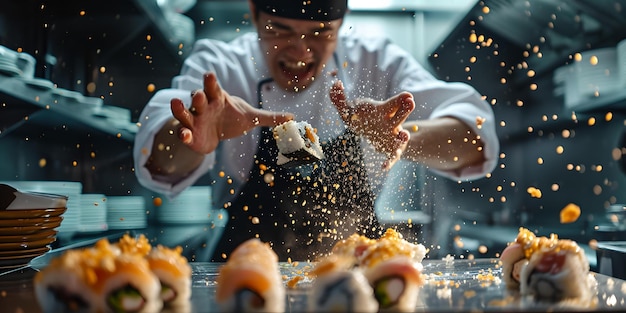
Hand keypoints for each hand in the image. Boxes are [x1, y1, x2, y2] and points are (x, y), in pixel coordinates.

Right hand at [170, 72, 293, 153]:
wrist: (216, 133)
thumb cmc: (232, 119)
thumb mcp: (252, 118)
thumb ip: (270, 118)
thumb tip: (293, 117)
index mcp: (218, 98)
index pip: (214, 87)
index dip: (211, 82)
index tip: (209, 75)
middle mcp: (203, 106)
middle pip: (198, 97)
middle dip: (197, 96)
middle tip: (199, 95)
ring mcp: (194, 119)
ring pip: (184, 111)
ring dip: (180, 108)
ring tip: (176, 104)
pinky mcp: (190, 134)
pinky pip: (183, 131)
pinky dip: (182, 133)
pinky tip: (184, 135)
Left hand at [330, 80, 414, 169]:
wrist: (370, 131)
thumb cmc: (362, 116)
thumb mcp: (348, 108)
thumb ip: (339, 98)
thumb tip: (335, 84)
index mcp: (384, 111)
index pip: (394, 103)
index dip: (400, 99)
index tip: (407, 96)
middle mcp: (392, 123)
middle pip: (400, 116)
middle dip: (405, 110)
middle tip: (411, 102)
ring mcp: (393, 137)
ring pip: (401, 137)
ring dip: (403, 136)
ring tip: (404, 135)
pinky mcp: (391, 150)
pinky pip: (391, 157)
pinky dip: (389, 162)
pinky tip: (384, 167)